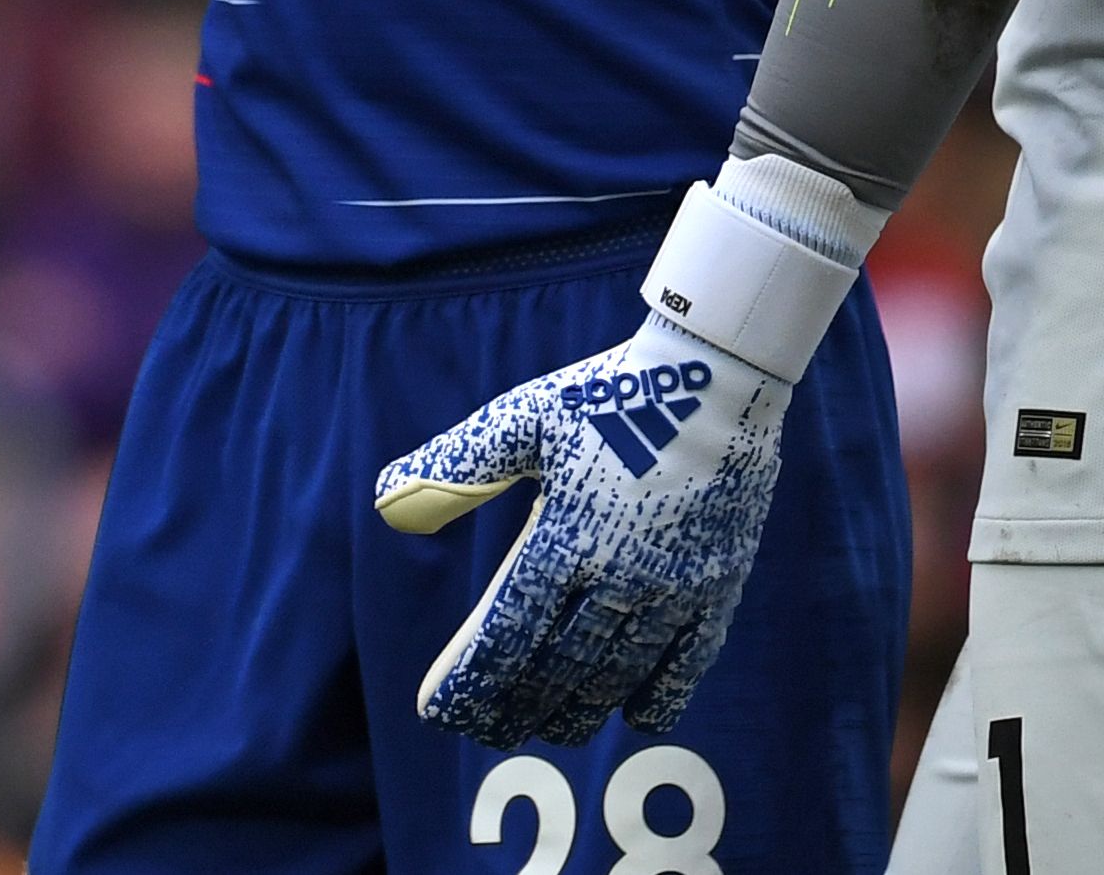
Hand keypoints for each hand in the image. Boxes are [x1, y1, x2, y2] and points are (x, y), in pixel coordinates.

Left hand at [373, 311, 791, 748]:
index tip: (437, 711)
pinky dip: (659, 697)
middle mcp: (620, 574)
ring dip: (576, 710)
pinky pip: (689, 664)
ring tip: (544, 728)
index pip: (506, 633)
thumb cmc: (609, 393)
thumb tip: (384, 499)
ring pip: (617, 676)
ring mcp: (675, 587)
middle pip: (557, 668)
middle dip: (513, 708)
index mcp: (565, 534)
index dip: (469, 682)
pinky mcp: (720, 587)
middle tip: (485, 731)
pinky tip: (631, 714)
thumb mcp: (525, 417)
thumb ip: (457, 467)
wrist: (719, 372)